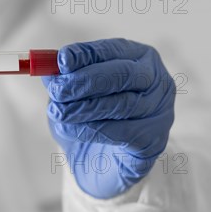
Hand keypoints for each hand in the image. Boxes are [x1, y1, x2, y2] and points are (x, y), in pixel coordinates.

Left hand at [43, 38, 175, 198]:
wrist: (99, 161)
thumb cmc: (88, 118)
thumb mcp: (71, 93)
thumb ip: (64, 77)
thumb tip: (50, 68)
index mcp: (138, 59)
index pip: (114, 50)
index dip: (86, 54)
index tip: (62, 61)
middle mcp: (156, 82)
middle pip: (123, 75)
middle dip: (85, 81)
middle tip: (57, 90)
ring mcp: (160, 112)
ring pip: (122, 104)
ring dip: (83, 108)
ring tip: (57, 113)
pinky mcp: (154, 141)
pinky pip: (122, 132)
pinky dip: (90, 130)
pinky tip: (68, 130)